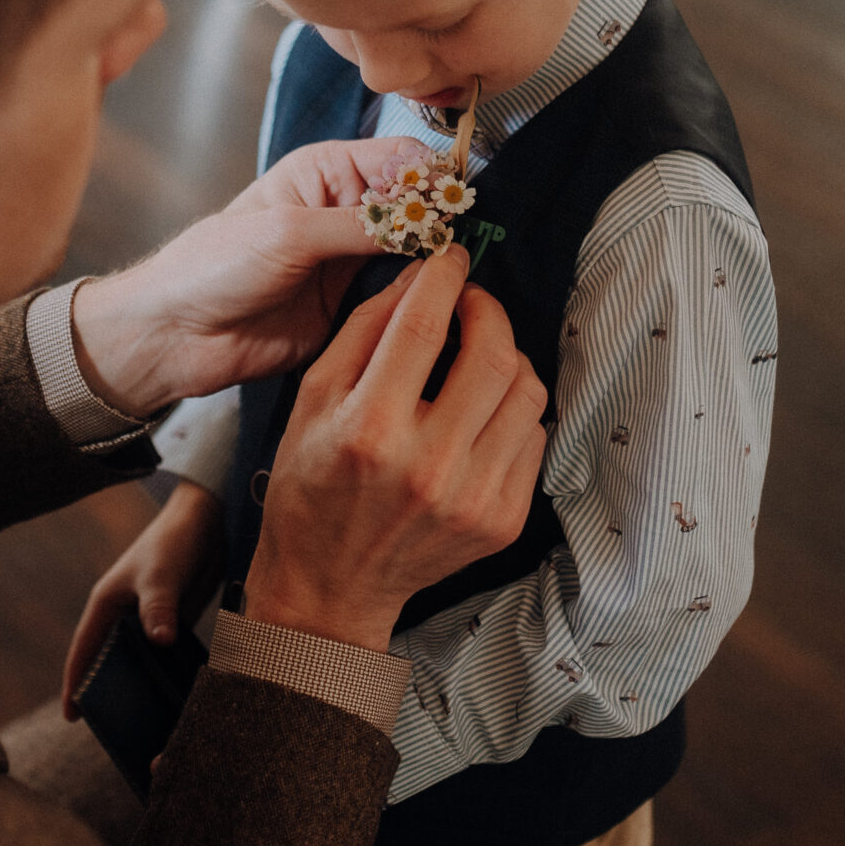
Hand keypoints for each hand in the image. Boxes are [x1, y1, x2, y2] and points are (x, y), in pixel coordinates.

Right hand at [59, 479, 225, 718]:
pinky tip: (179, 699)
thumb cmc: (174, 542)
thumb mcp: (162, 575)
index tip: (72, 718)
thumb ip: (159, 607)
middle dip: (109, 693)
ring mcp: (149, 619)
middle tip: (115, 733)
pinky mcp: (174, 621)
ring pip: (139, 661)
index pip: (84, 650)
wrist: (208, 519)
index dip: (75, 683)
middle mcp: (123, 615)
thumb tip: (160, 642)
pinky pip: (165, 655)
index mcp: (106, 604)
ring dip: (141, 686)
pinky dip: (167, 674)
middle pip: (109, 662)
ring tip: (149, 725)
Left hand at [69, 136, 435, 416]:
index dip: (435, 178)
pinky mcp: (354, 309)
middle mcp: (348, 213)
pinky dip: (420, 305)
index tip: (457, 206)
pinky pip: (402, 302)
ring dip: (436, 268)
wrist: (177, 333)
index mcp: (329, 173)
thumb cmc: (214, 266)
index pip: (404, 159)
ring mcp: (353, 263)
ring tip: (453, 282)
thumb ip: (362, 226)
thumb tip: (429, 221)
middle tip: (461, 250)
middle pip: (420, 209)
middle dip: (444, 225)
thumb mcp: (290, 233)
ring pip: (418, 257)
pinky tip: (436, 312)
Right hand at [244, 247, 547, 651]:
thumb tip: (418, 276)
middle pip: (494, 354)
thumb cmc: (311, 489)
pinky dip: (513, 411)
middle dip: (487, 310)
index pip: (423, 325)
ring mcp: (472, 498)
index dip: (445, 276)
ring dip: (508, 357)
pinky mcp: (502, 521)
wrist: (330, 586)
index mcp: (369, 430)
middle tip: (470, 303)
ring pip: (527, 393)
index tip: (452, 259)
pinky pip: (533, 438)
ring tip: (478, 356)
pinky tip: (481, 412)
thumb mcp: (312, 401)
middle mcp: (427, 466)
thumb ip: (363, 331)